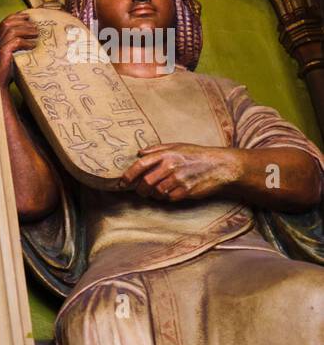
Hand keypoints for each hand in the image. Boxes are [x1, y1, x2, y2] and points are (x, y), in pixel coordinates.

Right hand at [0, 11, 38, 86]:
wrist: (0, 85)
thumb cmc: (9, 72)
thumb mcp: (15, 56)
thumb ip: (20, 46)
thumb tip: (37, 39)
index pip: (5, 23)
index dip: (16, 16)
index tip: (28, 15)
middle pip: (6, 23)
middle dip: (21, 20)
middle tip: (35, 25)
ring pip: (11, 31)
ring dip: (25, 30)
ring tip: (36, 33)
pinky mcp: (3, 54)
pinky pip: (15, 42)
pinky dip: (25, 42)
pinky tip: (33, 46)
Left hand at [120, 143, 243, 202]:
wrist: (221, 166)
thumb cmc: (197, 155)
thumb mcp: (178, 146)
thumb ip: (157, 149)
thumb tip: (138, 153)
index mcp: (166, 153)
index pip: (140, 164)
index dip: (129, 175)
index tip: (123, 183)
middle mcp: (171, 165)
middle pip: (146, 182)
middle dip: (140, 189)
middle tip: (141, 191)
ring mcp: (179, 179)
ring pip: (156, 192)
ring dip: (154, 194)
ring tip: (159, 191)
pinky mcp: (186, 190)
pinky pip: (169, 198)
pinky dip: (167, 198)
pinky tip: (172, 193)